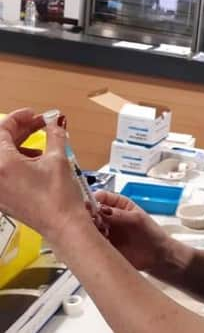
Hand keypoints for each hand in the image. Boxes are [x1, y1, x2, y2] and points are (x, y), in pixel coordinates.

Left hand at [0, 109, 88, 243]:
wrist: (62, 225)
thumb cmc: (58, 199)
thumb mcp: (58, 159)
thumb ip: (55, 136)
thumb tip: (55, 123)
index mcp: (2, 164)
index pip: (2, 130)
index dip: (19, 118)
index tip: (32, 114)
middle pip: (1, 143)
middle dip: (21, 131)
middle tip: (40, 124)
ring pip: (2, 157)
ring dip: (20, 146)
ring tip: (42, 145)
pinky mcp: (2, 197)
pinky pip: (4, 171)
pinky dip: (16, 162)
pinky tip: (37, 162)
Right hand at [94, 191, 171, 270]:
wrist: (156, 255)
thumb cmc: (151, 233)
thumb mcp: (137, 219)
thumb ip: (119, 214)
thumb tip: (101, 209)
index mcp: (119, 205)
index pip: (102, 197)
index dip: (94, 199)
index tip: (89, 203)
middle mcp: (109, 216)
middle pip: (92, 211)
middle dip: (89, 214)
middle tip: (90, 219)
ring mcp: (105, 230)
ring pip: (90, 226)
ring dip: (89, 228)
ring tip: (97, 231)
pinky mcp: (103, 244)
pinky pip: (92, 241)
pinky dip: (91, 241)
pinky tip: (96, 242)